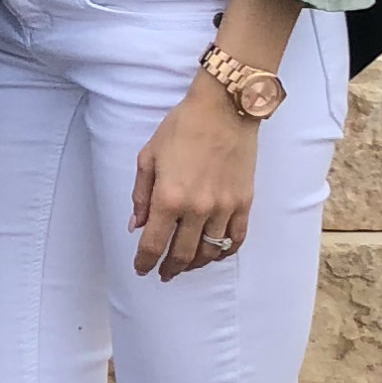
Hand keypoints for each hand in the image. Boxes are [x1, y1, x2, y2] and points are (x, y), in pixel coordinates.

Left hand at [128, 75, 257, 280]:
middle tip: (163, 273)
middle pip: (182, 254)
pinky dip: (224, 252)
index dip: (144, 261)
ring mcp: (224, 207)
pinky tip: (215, 253)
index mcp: (169, 198)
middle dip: (169, 269)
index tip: (141, 268)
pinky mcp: (244, 202)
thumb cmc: (182, 127)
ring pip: (210, 252)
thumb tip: (136, 225)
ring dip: (195, 264)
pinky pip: (236, 239)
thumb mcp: (149, 156)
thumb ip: (141, 194)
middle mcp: (197, 209)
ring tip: (185, 265)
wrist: (224, 109)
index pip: (153, 244)